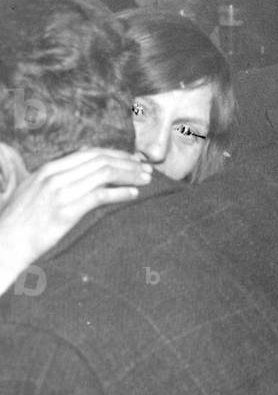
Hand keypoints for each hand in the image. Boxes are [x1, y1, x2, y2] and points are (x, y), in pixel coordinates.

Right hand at [0, 149, 151, 286]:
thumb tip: (84, 173)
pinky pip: (100, 196)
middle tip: (147, 169)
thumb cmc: (22, 220)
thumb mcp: (35, 190)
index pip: (91, 153)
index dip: (116, 154)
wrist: (6, 241)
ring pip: (104, 174)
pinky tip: (134, 195)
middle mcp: (55, 175)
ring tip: (146, 180)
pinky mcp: (65, 210)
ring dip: (130, 176)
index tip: (134, 159)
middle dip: (128, 163)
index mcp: (49, 168)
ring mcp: (59, 192)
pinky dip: (121, 193)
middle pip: (101, 160)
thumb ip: (58, 179)